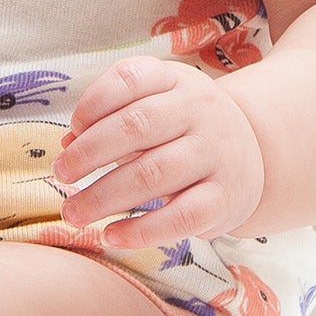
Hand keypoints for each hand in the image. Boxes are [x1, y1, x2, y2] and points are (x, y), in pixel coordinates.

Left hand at [50, 56, 265, 248]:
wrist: (255, 150)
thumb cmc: (182, 125)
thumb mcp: (152, 104)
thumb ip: (108, 118)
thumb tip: (67, 146)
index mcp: (174, 79)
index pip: (128, 79)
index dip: (91, 105)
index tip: (70, 133)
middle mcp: (199, 110)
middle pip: (135, 127)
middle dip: (88, 154)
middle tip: (60, 175)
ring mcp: (216, 154)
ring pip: (152, 175)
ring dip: (103, 197)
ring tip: (72, 212)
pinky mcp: (226, 198)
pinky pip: (180, 217)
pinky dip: (140, 230)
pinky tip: (110, 235)